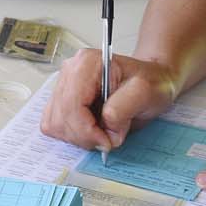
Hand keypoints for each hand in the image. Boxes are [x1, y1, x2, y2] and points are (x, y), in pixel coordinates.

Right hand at [40, 50, 177, 152]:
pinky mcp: (63, 99)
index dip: (86, 130)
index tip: (106, 142)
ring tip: (102, 133)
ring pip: (55, 123)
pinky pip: (55, 124)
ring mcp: (64, 84)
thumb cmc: (149, 82)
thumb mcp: (144, 92)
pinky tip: (92, 130)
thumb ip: (123, 108)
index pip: (72, 104)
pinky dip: (73, 135)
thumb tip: (105, 126)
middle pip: (61, 116)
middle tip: (108, 139)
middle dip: (85, 135)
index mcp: (88, 63)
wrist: (150, 80)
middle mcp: (71, 70)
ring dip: (79, 137)